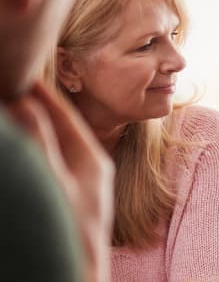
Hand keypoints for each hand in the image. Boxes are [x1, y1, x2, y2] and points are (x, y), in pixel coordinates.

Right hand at [4, 83, 112, 281]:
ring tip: (15, 106)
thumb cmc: (69, 233)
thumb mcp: (54, 183)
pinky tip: (22, 144)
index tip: (22, 70)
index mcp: (91, 159)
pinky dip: (35, 149)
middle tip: (15, 80)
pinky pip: (49, 164)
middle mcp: (88, 168)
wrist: (79, 275)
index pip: (63, 115)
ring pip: (52, 144)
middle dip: (34, 105)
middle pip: (57, 126)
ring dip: (32, 126)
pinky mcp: (69, 197)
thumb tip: (26, 102)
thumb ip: (40, 143)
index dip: (42, 92)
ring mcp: (80, 183)